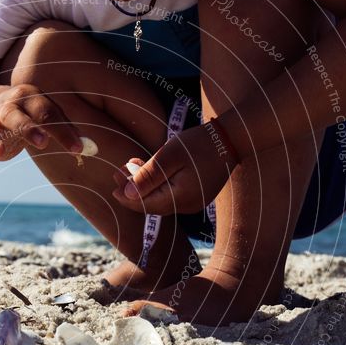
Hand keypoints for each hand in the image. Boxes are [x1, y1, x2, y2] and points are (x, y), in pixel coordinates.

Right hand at [0, 84, 82, 171]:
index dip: (63, 130)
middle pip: (14, 114)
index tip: (77, 149)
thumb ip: (66, 129)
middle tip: (43, 143)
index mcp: (29, 97)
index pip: (47, 112)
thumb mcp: (47, 115)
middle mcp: (7, 107)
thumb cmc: (30, 114)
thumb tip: (90, 147)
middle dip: (27, 127)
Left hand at [111, 123, 236, 214]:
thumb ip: (148, 176)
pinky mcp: (196, 194)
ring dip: (144, 185)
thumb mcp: (170, 156)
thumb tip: (128, 195)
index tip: (113, 186)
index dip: (127, 198)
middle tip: (117, 173)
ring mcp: (193, 201)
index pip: (146, 205)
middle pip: (152, 203)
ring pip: (161, 198)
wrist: (232, 139)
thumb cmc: (200, 144)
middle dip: (132, 190)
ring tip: (129, 167)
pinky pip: (171, 193)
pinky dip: (157, 183)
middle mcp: (187, 205)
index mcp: (180, 198)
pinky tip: (149, 168)